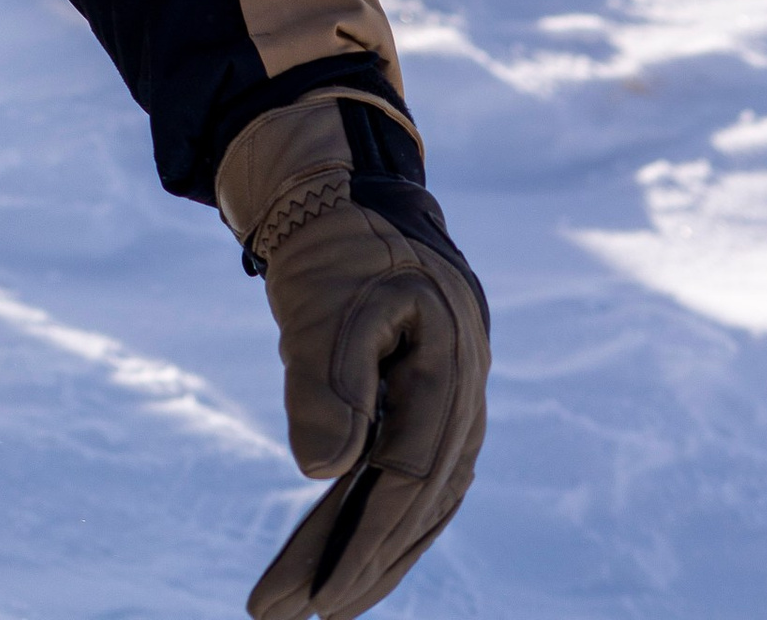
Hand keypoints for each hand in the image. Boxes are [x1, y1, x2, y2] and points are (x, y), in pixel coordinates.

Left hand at [218, 97, 488, 619]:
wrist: (348, 189)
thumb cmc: (335, 238)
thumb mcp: (323, 297)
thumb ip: (326, 380)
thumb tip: (321, 472)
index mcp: (450, 358)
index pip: (412, 476)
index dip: (367, 542)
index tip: (319, 598)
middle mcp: (465, 390)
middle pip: (420, 500)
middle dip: (363, 564)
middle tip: (301, 613)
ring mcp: (454, 399)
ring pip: (420, 498)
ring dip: (371, 552)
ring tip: (309, 602)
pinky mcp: (431, 404)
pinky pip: (412, 478)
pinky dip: (380, 517)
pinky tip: (340, 550)